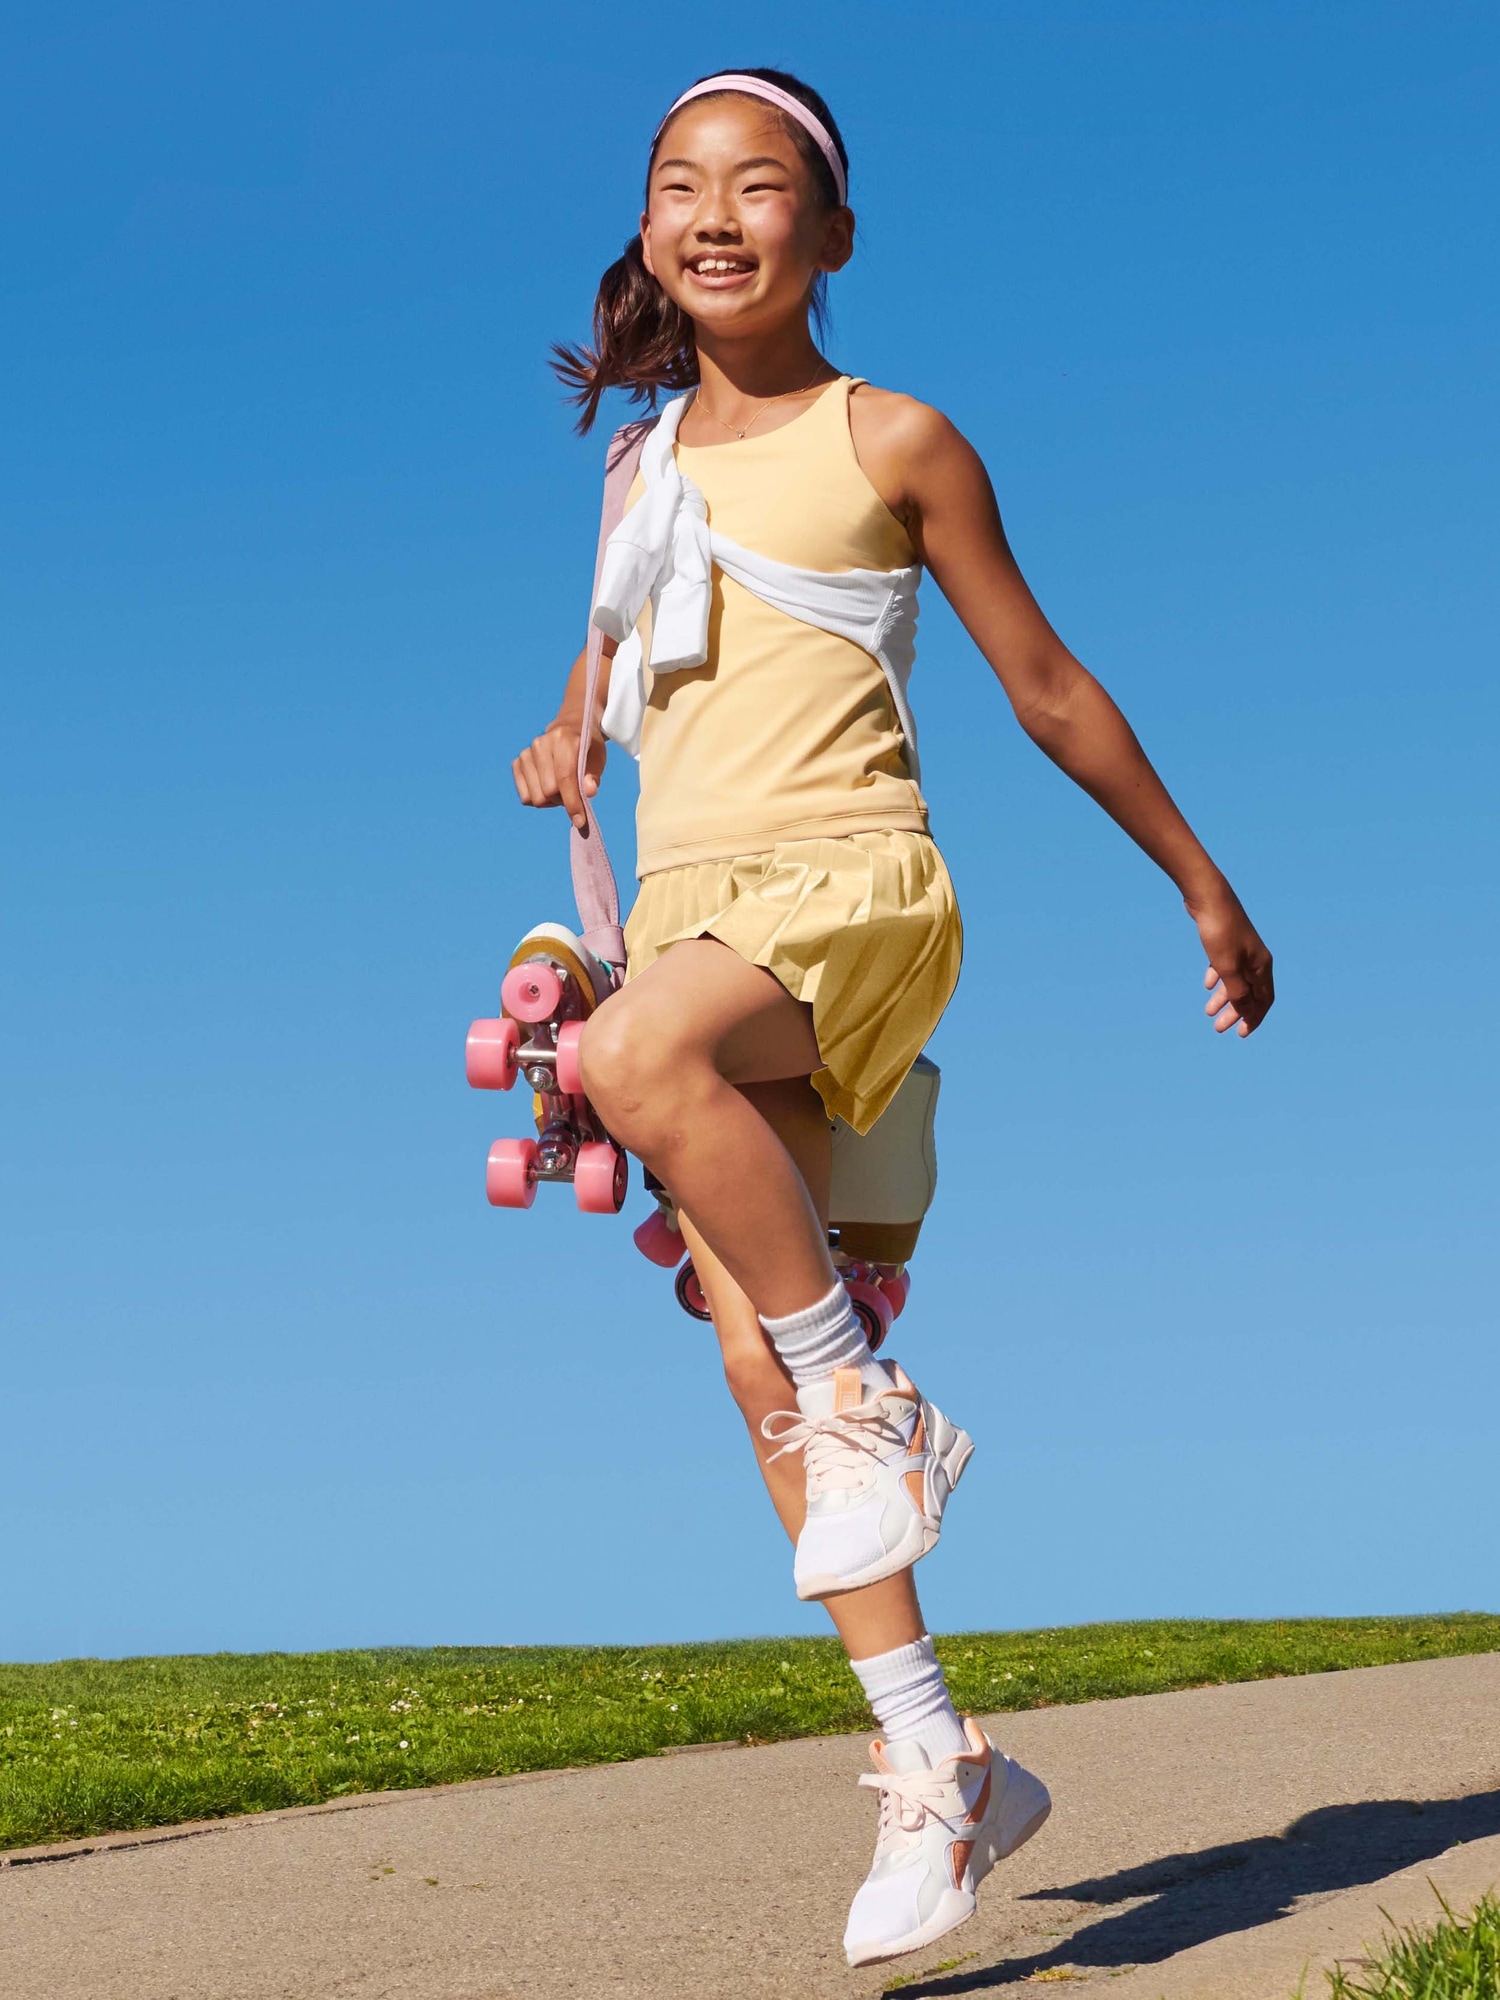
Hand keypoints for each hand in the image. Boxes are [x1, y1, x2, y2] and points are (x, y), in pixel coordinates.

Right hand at [512, 721, 605, 832]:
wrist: (570, 726)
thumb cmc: (587, 746)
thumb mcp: (598, 757)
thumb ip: (593, 776)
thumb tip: (589, 792)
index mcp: (563, 739)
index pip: (565, 778)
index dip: (573, 803)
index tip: (580, 821)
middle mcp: (541, 744)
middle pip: (549, 792)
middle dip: (564, 800)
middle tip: (574, 793)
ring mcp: (527, 753)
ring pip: (535, 798)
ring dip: (551, 801)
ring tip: (561, 789)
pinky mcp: (518, 762)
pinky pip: (525, 797)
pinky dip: (538, 798)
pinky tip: (548, 787)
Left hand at [1188, 881, 1274, 1037]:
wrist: (1209, 897)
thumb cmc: (1220, 932)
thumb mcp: (1228, 968)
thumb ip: (1237, 992)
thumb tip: (1247, 1013)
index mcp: (1262, 966)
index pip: (1264, 1000)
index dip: (1254, 1018)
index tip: (1240, 1033)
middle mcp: (1256, 959)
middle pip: (1249, 993)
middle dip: (1236, 1012)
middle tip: (1219, 1028)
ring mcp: (1242, 949)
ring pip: (1236, 980)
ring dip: (1224, 997)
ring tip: (1208, 1012)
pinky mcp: (1227, 941)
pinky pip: (1226, 966)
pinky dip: (1218, 977)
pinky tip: (1206, 983)